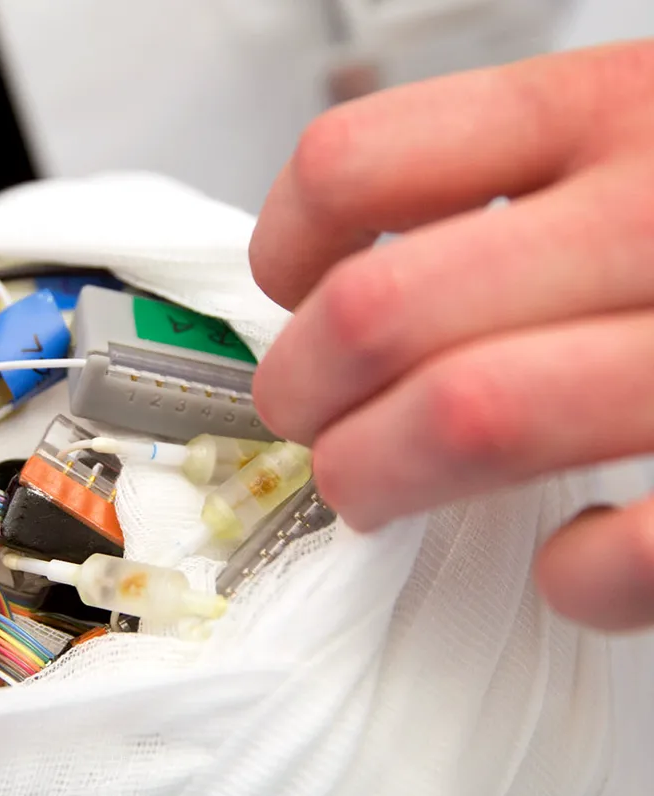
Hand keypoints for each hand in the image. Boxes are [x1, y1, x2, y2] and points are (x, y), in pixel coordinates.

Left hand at [247, 39, 653, 628]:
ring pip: (472, 415)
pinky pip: (623, 547)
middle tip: (318, 426)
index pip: (361, 163)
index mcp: (623, 109)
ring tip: (381, 490)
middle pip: (385, 308)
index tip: (292, 294)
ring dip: (381, 476)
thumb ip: (536, 178)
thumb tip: (341, 274)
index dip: (286, 247)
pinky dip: (569, 575)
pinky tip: (568, 561)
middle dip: (308, 393)